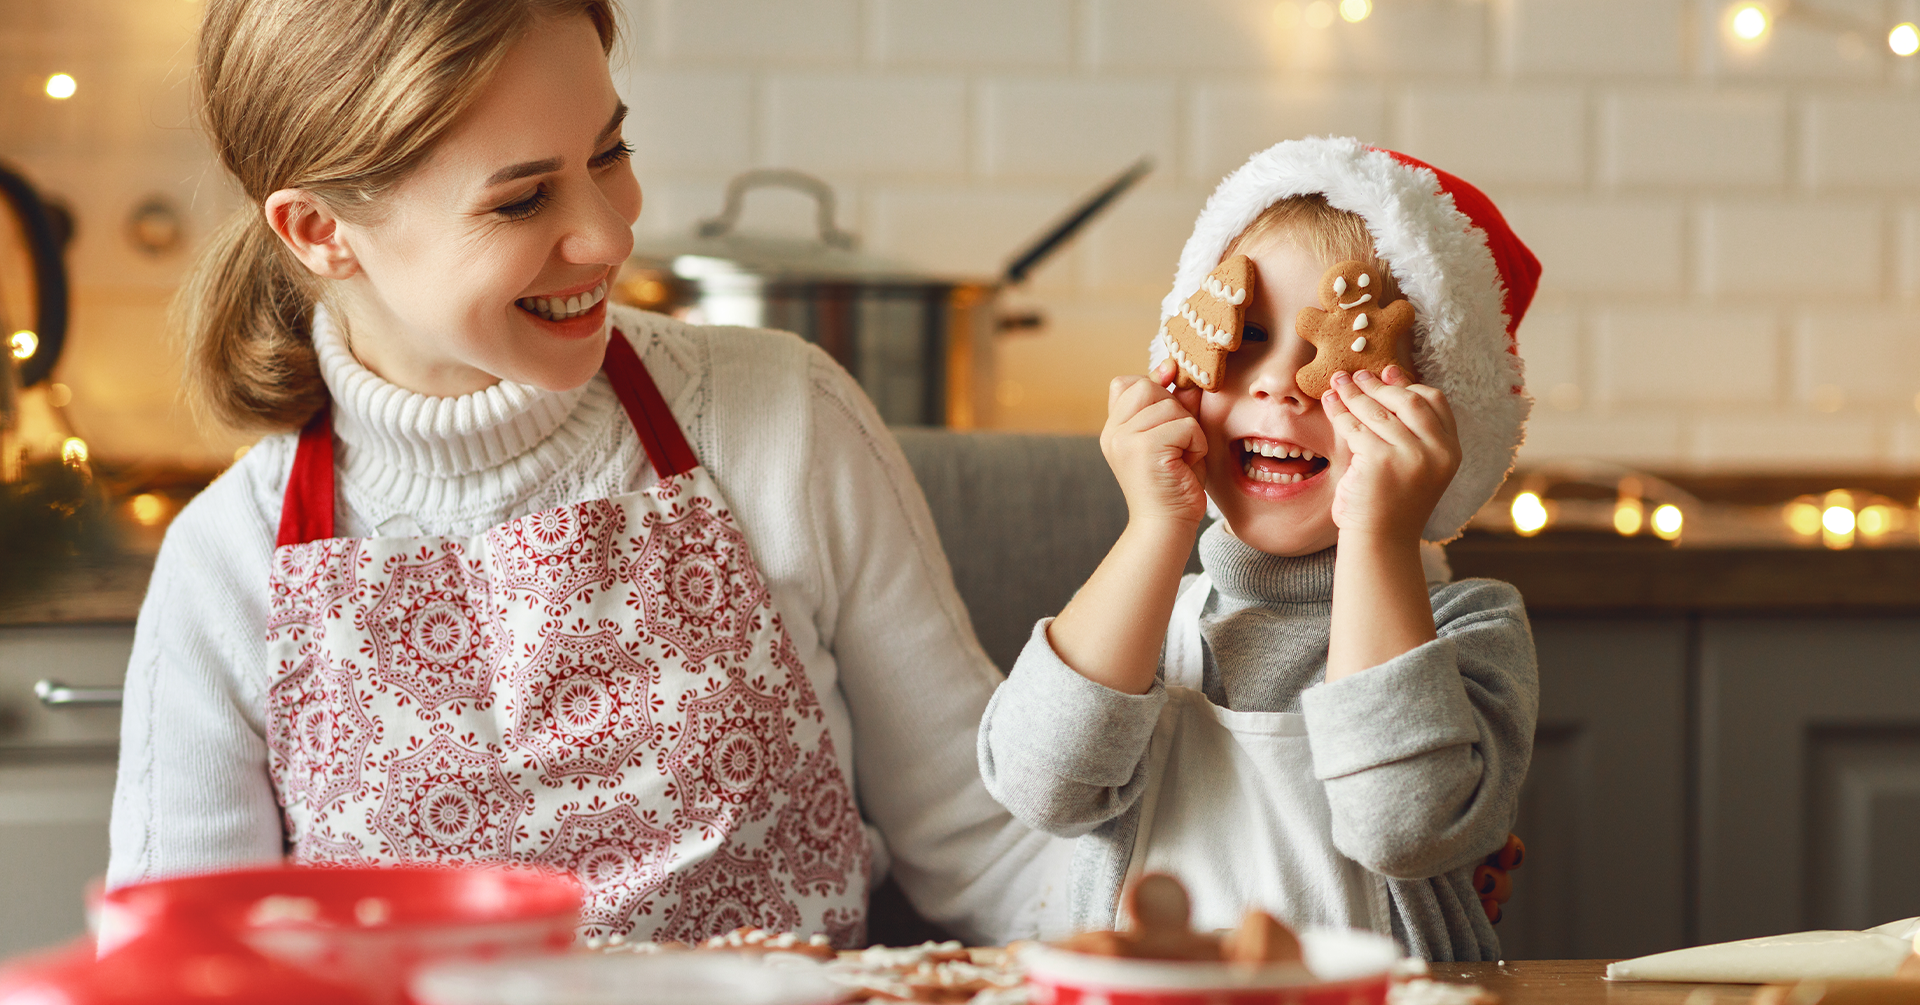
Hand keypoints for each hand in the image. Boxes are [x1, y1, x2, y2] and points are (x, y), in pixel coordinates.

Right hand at [1101, 360, 1208, 530]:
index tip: (1170, 383)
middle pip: (1147, 386)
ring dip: (1188, 428)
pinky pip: (1184, 424)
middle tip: (1178, 442)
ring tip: (1183, 455)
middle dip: (1174, 408)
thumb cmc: (1174, 486)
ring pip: (1169, 405)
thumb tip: (1178, 372)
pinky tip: (1188, 463)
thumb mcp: (1174, 439)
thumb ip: (1174, 407)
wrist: (1166, 527)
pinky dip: (1195, 442)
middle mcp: (1113, 433)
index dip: (1152, 381)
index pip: (1125, 383)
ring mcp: (1124, 439)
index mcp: (1114, 430)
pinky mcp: (1143, 448)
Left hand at [1320, 366, 1460, 541]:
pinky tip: (1330, 403)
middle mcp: (1437, 452)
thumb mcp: (1412, 463)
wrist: (1381, 543)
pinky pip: (1355, 427)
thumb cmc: (1391, 504)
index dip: (1409, 384)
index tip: (1387, 372)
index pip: (1436, 402)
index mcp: (1451, 451)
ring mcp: (1411, 456)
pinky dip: (1339, 412)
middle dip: (1379, 385)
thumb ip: (1408, 429)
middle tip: (1356, 375)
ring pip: (1378, 412)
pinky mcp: (1381, 461)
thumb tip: (1388, 376)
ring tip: (1338, 382)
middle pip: (1408, 401)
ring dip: (1354, 393)